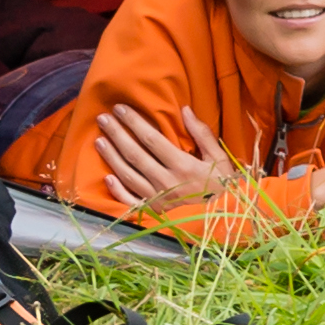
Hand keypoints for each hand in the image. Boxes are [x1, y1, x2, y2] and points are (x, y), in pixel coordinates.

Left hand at [92, 103, 241, 211]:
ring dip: (111, 157)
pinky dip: (117, 190)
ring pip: (127, 175)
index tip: (120, 109)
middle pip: (135, 155)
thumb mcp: (219, 156)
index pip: (151, 140)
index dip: (134, 123)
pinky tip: (106, 177)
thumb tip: (185, 109)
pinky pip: (130, 201)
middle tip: (102, 118)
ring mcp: (157, 198)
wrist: (225, 216)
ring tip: (99, 140)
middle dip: (117, 134)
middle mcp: (166, 182)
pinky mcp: (153, 211)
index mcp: (183, 166)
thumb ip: (202, 133)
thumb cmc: (222, 183)